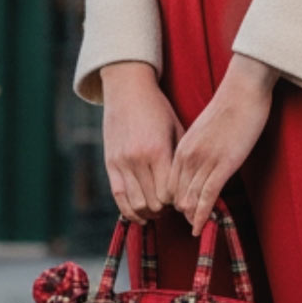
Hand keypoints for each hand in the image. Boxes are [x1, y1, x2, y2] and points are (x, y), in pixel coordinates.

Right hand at [101, 62, 185, 223]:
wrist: (127, 89)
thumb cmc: (157, 108)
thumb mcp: (176, 128)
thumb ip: (181, 157)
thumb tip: (191, 184)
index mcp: (158, 150)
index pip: (169, 194)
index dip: (178, 201)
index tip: (184, 198)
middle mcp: (138, 159)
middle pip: (153, 203)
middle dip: (165, 210)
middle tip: (173, 206)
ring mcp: (121, 162)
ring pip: (135, 204)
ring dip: (148, 212)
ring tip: (158, 210)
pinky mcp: (110, 164)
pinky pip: (118, 196)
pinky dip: (129, 210)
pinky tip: (140, 212)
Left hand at [168, 54, 278, 236]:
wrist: (244, 89)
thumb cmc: (229, 107)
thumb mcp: (205, 131)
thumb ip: (198, 148)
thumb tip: (201, 165)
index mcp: (181, 147)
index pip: (169, 184)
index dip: (174, 200)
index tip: (182, 210)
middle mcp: (188, 156)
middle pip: (176, 195)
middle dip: (181, 213)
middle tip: (190, 224)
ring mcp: (205, 161)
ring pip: (189, 200)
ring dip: (192, 217)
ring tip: (197, 228)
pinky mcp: (224, 165)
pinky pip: (207, 197)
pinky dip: (202, 216)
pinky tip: (201, 228)